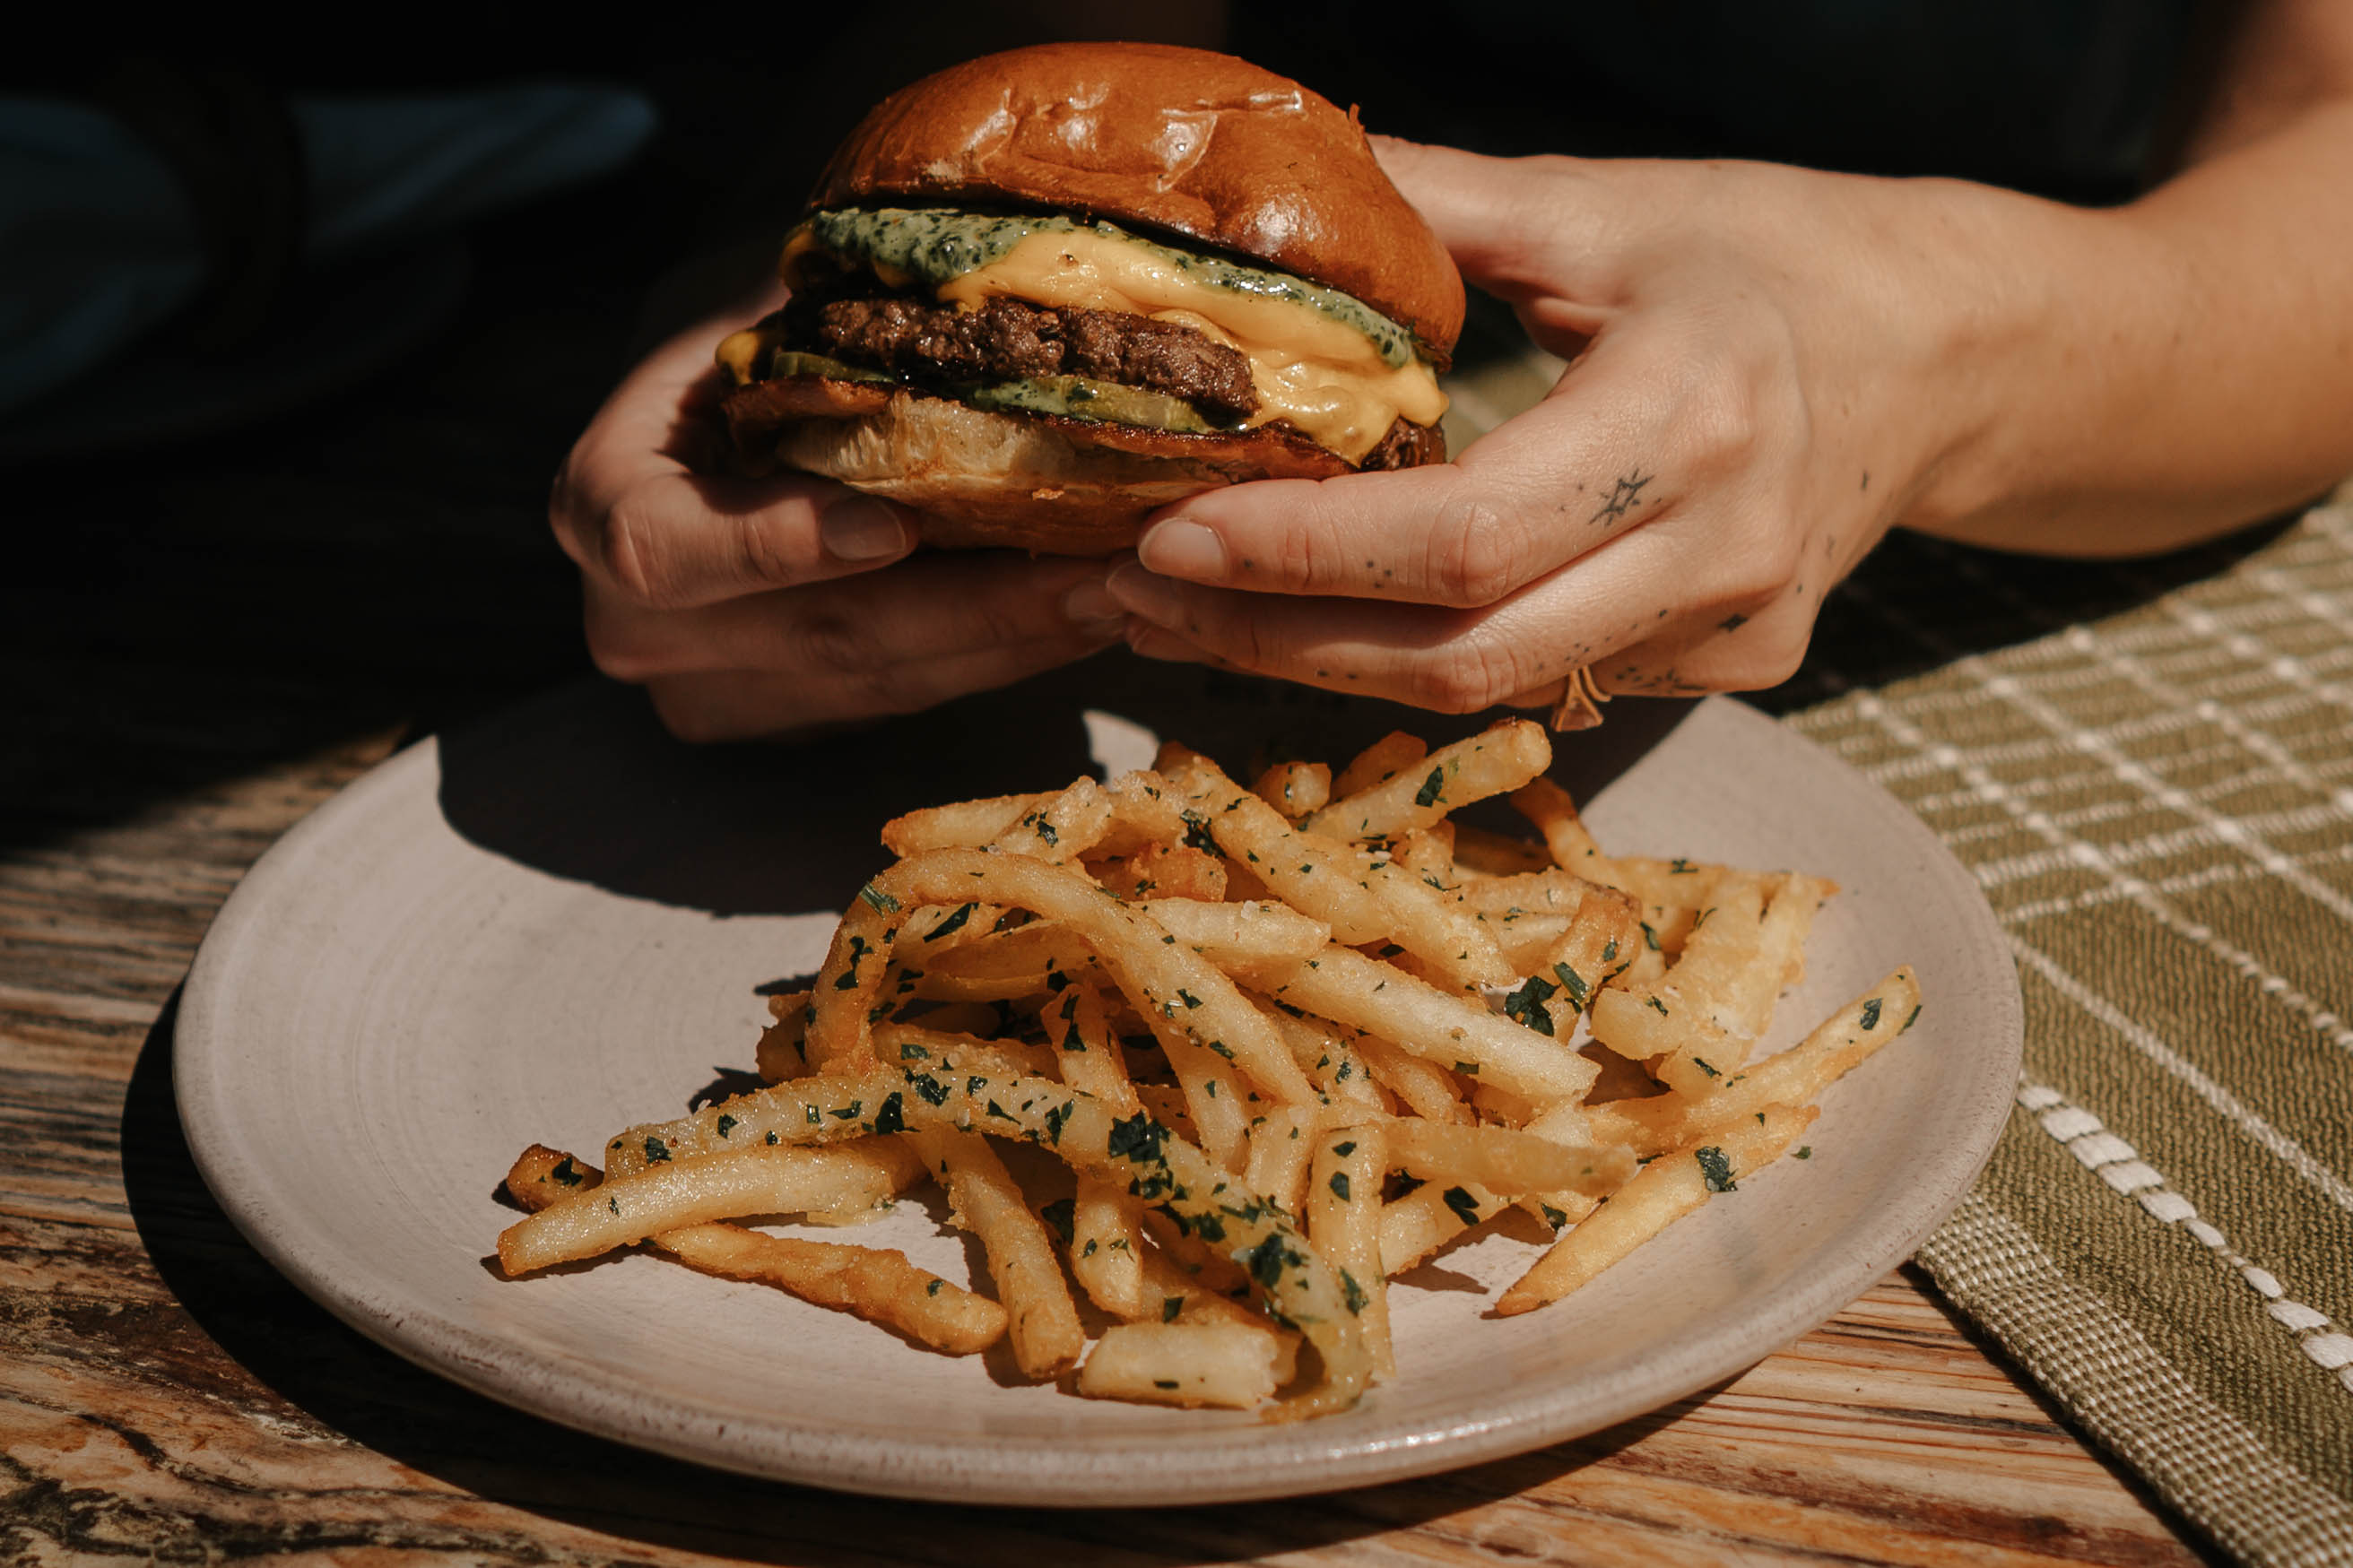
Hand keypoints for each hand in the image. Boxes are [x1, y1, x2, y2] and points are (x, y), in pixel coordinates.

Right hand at [550, 296, 1127, 739]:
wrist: (737, 407)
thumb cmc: (757, 333)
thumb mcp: (767, 304)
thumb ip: (827, 318)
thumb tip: (962, 301)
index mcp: (604, 505)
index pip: (662, 550)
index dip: (777, 547)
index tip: (894, 526)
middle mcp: (642, 625)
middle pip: (814, 638)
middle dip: (971, 608)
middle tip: (1095, 568)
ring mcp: (719, 690)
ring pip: (882, 683)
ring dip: (1015, 640)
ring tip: (1121, 588)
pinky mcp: (796, 720)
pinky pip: (913, 699)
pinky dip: (1005, 653)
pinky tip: (1088, 611)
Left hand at [1101, 137, 2016, 709]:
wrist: (1942, 353)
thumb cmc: (1772, 255)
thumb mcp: (1609, 207)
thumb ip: (1443, 208)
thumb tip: (1287, 176)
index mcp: (1694, 414)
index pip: (1468, 536)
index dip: (1303, 557)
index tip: (1164, 538)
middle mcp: (1725, 549)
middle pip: (1463, 655)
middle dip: (1274, 641)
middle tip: (1134, 596)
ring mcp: (1735, 630)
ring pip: (1492, 692)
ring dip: (1322, 665)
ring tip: (1190, 611)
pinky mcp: (1730, 670)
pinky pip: (1543, 686)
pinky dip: (1420, 659)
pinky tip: (1323, 619)